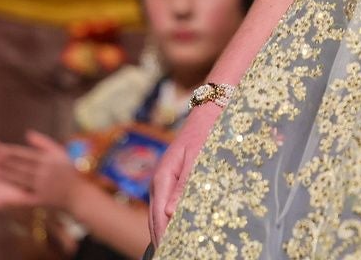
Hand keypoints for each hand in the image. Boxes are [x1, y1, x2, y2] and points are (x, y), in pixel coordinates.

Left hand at [0, 132, 77, 211]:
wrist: (79, 195)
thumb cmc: (69, 172)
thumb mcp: (60, 153)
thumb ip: (43, 142)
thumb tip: (28, 133)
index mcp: (49, 160)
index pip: (25, 154)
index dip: (10, 152)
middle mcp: (45, 172)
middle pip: (20, 166)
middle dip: (4, 163)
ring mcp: (43, 186)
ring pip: (20, 179)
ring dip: (5, 175)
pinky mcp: (41, 199)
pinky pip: (24, 195)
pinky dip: (12, 192)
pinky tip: (1, 191)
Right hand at [148, 100, 219, 243]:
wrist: (206, 114)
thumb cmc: (204, 135)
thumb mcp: (197, 158)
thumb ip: (185, 184)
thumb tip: (172, 213)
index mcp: (163, 178)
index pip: (158, 215)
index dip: (163, 235)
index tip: (169, 250)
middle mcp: (159, 182)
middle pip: (154, 218)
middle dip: (160, 238)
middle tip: (171, 254)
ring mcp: (162, 182)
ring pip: (157, 214)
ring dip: (162, 232)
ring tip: (171, 249)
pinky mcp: (170, 181)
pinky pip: (164, 206)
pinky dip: (166, 222)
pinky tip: (175, 232)